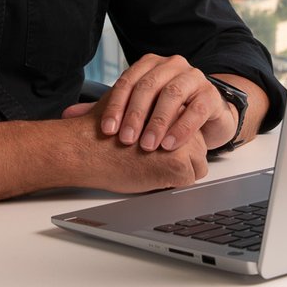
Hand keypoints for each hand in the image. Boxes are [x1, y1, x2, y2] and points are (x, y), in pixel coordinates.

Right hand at [56, 104, 208, 192]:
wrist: (89, 149)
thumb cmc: (103, 132)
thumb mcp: (128, 106)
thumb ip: (146, 106)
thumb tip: (154, 110)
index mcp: (170, 102)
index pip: (188, 127)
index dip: (173, 141)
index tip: (155, 146)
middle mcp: (181, 117)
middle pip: (197, 145)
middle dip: (180, 156)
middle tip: (154, 158)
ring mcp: (181, 140)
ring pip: (197, 164)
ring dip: (179, 170)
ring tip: (152, 166)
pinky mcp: (178, 163)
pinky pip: (189, 179)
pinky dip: (173, 183)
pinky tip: (152, 175)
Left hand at [91, 53, 237, 153]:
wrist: (205, 115)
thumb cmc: (165, 112)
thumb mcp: (136, 110)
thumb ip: (105, 111)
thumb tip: (69, 114)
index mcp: (149, 65)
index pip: (127, 81)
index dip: (115, 106)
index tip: (106, 131)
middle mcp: (171, 66)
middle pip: (149, 86)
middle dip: (135, 115)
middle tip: (126, 141)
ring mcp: (193, 78)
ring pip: (173, 95)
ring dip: (158, 122)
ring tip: (148, 146)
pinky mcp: (211, 95)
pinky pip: (196, 109)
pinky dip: (182, 128)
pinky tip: (170, 144)